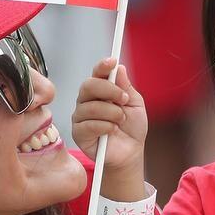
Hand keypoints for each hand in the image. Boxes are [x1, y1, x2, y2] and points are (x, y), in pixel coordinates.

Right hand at [72, 58, 147, 172]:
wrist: (130, 152)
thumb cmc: (131, 127)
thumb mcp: (135, 104)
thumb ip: (126, 87)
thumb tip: (119, 68)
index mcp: (101, 90)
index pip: (97, 73)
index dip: (102, 66)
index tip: (113, 62)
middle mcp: (87, 100)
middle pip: (88, 85)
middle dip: (109, 90)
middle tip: (124, 99)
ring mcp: (81, 116)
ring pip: (91, 107)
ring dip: (112, 113)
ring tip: (121, 121)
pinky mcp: (78, 133)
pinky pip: (88, 125)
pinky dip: (105, 126)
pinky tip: (112, 130)